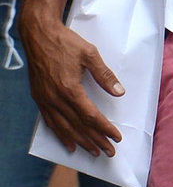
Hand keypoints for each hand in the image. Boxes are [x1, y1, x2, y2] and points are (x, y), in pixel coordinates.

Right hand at [20, 10, 123, 157]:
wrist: (38, 34)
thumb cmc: (65, 42)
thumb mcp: (90, 54)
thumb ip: (105, 75)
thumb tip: (120, 92)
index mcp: (69, 89)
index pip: (90, 116)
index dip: (104, 129)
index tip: (116, 137)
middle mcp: (55, 98)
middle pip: (78, 126)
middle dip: (96, 140)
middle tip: (109, 152)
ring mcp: (45, 99)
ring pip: (64, 127)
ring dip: (80, 142)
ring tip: (93, 152)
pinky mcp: (39, 97)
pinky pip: (50, 121)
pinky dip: (60, 134)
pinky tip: (68, 143)